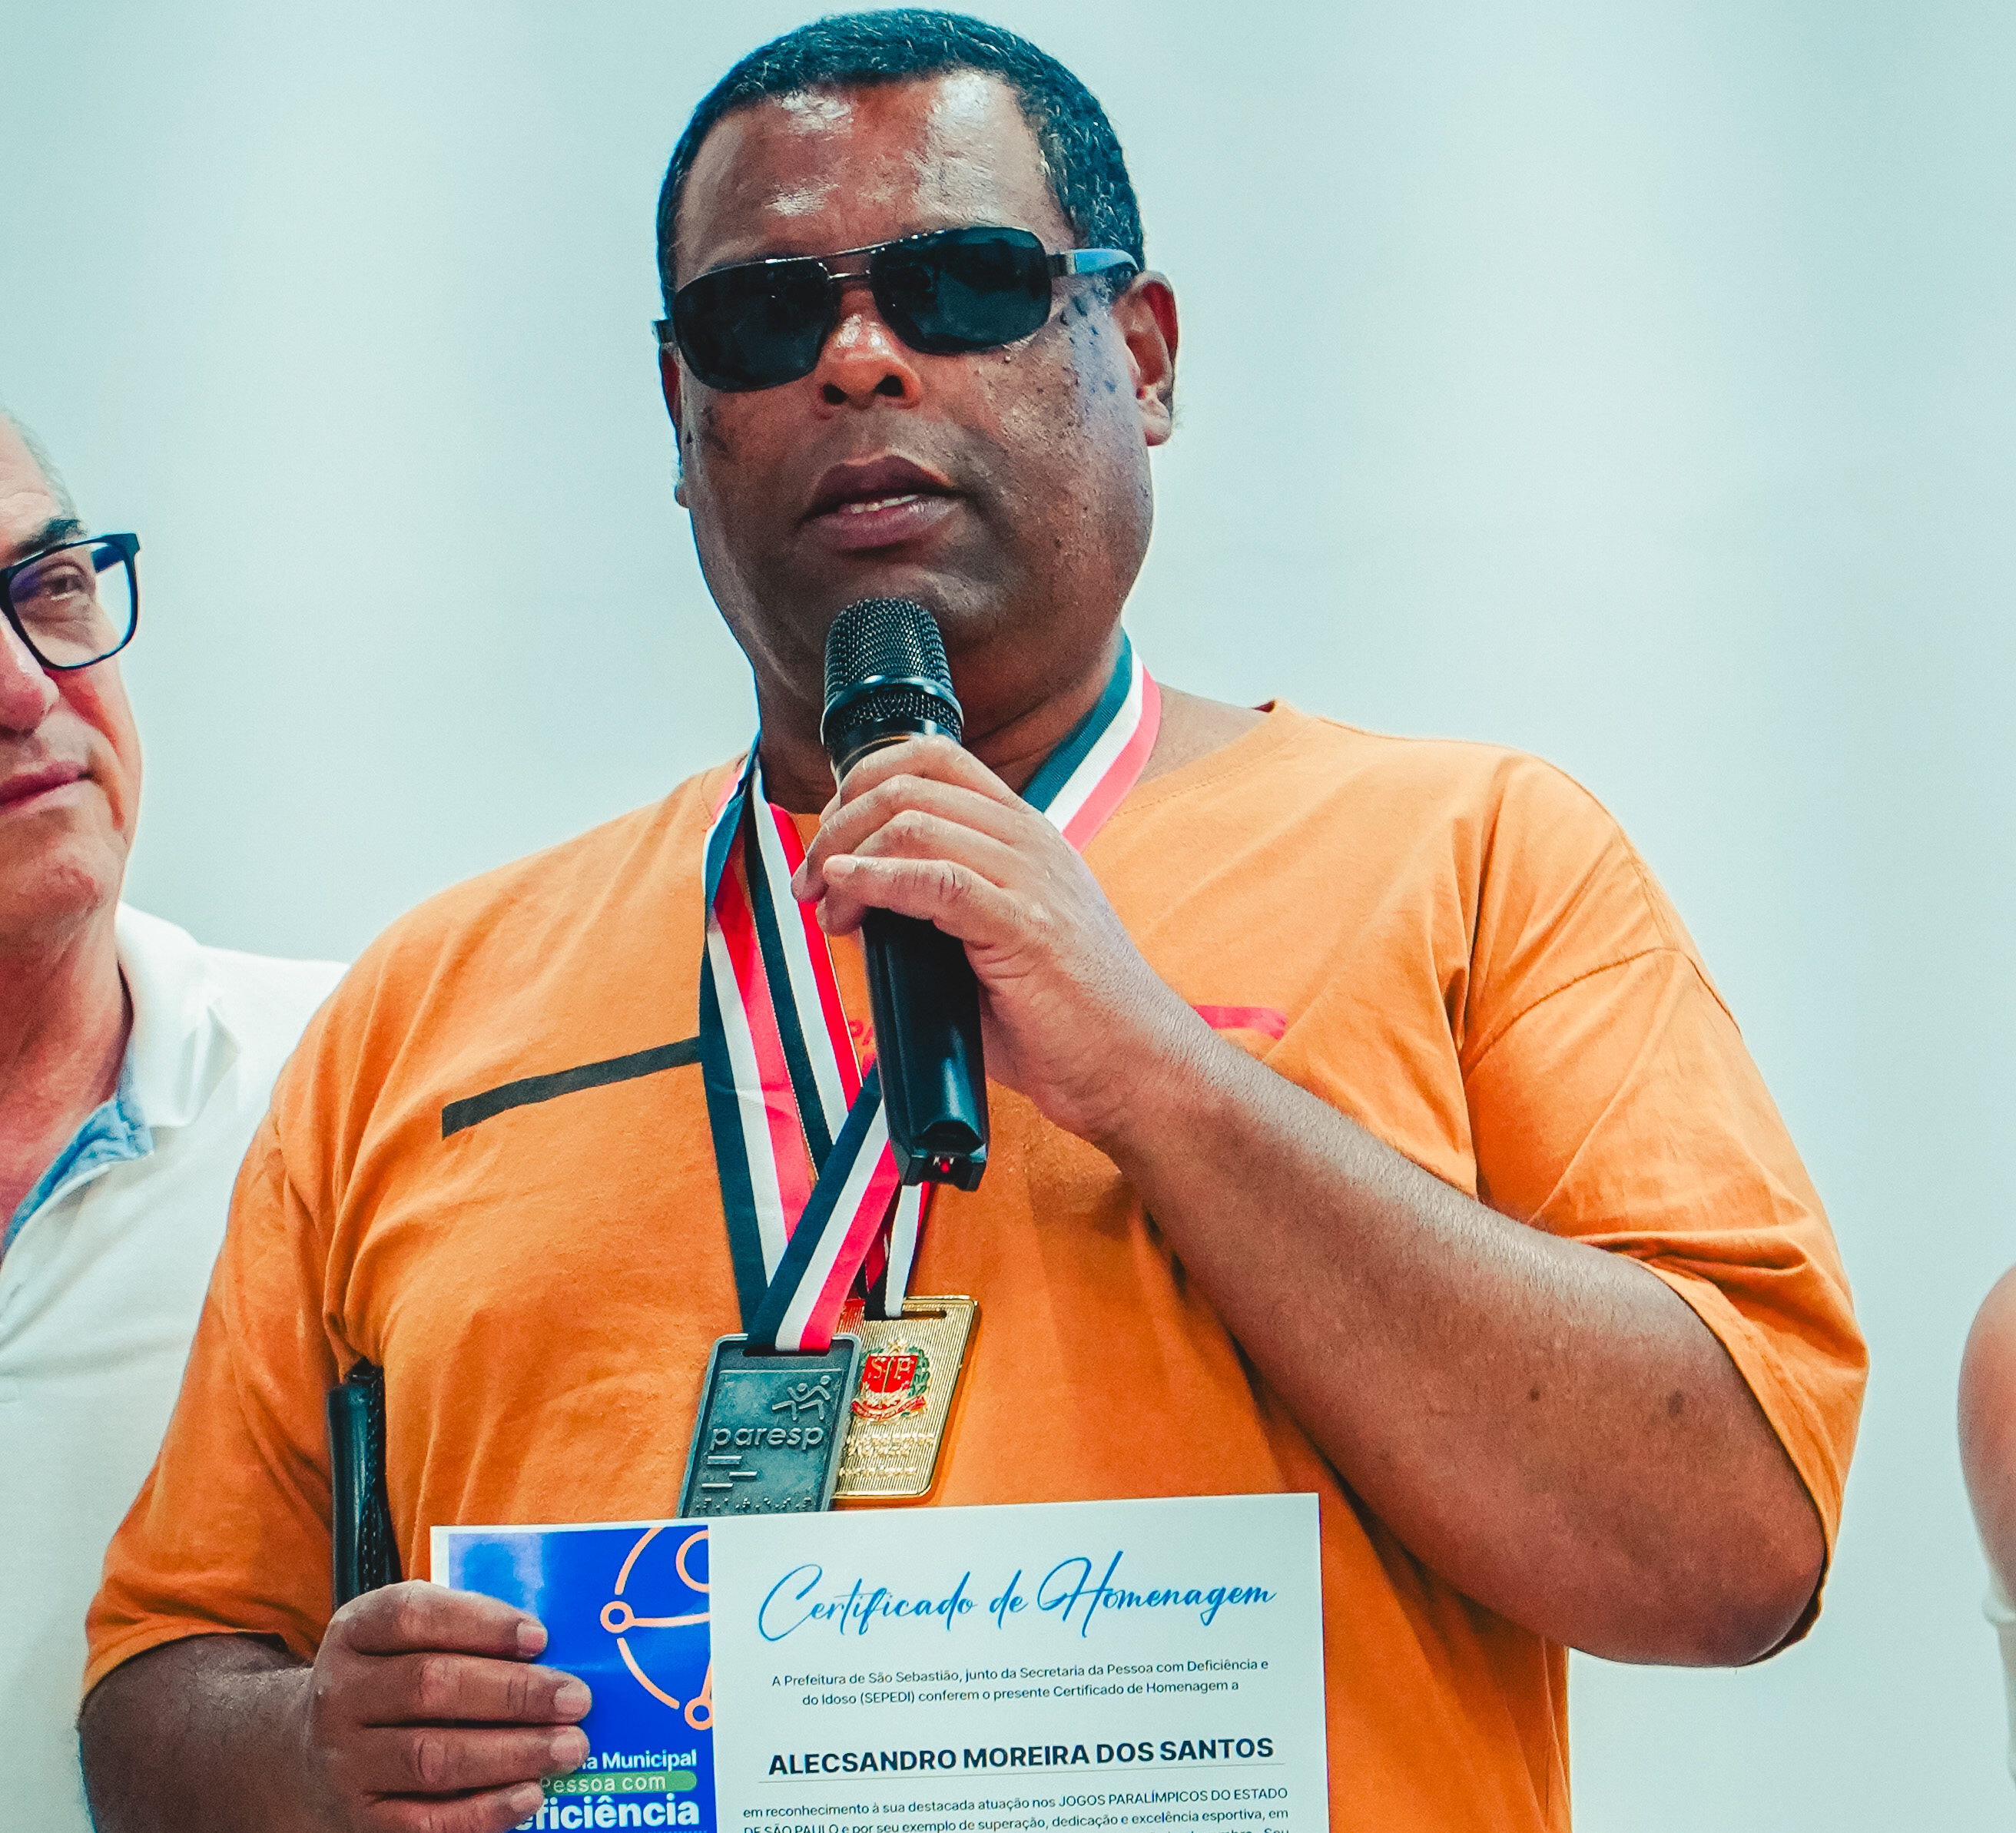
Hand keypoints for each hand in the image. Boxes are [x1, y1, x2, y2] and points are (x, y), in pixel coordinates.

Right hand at [291, 1582, 589, 1832]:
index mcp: (356, 1631)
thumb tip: (549, 1647)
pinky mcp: (359, 1819)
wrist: (315, 1755)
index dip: (480, 1622)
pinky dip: (483, 1811)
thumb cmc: (390, 1680)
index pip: (413, 1615)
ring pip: (432, 1757)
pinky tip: (530, 1796)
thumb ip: (465, 1631)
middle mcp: (340, 1694)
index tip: (539, 1637)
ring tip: (568, 1747)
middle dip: (513, 1692)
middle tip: (575, 1698)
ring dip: (511, 1753)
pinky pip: (424, 1822)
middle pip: (430, 1686)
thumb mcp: (406, 1639)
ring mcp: (344, 1761)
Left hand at [791, 736, 1212, 1145]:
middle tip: (810, 880)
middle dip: (838, 824)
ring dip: (845, 858)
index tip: (831, 838)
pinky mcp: (1025, 926)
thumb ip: (939, 913)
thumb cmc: (1065, 1021)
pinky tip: (847, 895)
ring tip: (825, 907)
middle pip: (909, 784)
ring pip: (913, 821)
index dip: (864, 783)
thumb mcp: (998, 941)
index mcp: (1026, 835)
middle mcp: (1030, 841)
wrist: (1136, 1068)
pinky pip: (937, 880)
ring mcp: (1031, 878)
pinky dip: (877, 880)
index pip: (935, 760)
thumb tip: (861, 912)